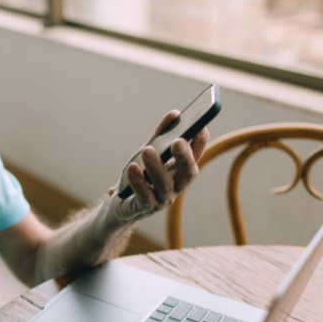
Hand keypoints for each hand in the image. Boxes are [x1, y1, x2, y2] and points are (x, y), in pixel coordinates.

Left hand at [107, 110, 208, 224]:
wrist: (122, 202)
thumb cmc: (142, 173)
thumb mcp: (151, 151)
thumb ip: (162, 134)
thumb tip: (175, 114)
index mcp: (182, 170)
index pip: (196, 155)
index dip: (200, 142)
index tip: (200, 126)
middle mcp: (177, 186)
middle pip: (187, 173)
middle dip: (184, 157)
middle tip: (178, 141)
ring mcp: (163, 199)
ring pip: (164, 184)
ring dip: (156, 166)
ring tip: (147, 150)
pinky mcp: (145, 207)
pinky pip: (143, 195)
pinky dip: (138, 181)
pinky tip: (132, 167)